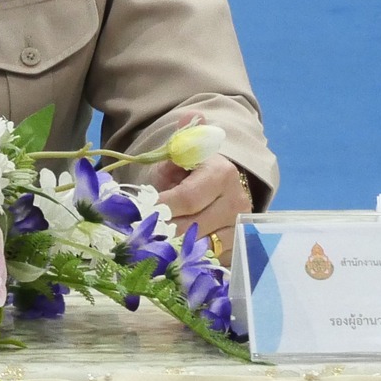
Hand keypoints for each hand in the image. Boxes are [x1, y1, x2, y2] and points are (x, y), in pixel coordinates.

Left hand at [151, 151, 251, 266]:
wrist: (217, 187)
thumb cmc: (191, 171)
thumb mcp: (181, 155)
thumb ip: (178, 144)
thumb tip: (185, 119)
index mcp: (222, 174)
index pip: (187, 198)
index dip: (161, 207)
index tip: (140, 212)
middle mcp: (237, 202)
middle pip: (192, 226)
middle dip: (163, 230)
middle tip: (141, 233)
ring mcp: (240, 228)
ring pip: (200, 248)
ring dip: (174, 248)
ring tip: (154, 244)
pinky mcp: (238, 249)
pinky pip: (209, 261)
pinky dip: (189, 259)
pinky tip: (173, 254)